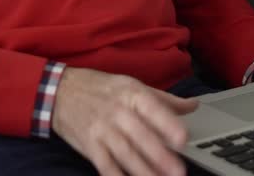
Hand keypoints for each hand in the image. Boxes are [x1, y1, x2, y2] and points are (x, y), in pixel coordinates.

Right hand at [52, 67, 198, 175]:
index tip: (183, 138)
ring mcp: (102, 130)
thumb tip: (193, 105)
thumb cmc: (100, 88)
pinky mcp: (89, 145)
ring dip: (143, 171)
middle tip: (178, 171)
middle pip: (140, 136)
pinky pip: (105, 165)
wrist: (60, 91)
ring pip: (125, 154)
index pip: (152, 108)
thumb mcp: (131, 85)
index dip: (168, 124)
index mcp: (131, 94)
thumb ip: (163, 99)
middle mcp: (117, 112)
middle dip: (160, 156)